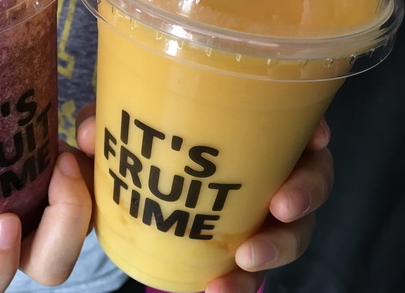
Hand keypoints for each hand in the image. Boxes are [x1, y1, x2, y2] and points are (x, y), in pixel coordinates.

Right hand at [0, 146, 92, 292]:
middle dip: (63, 227)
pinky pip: (103, 184)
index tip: (4, 224)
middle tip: (59, 171)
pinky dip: (98, 156)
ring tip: (75, 147)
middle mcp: (26, 241)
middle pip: (53, 266)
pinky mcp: (82, 186)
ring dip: (85, 191)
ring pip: (87, 227)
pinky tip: (84, 125)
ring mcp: (57, 216)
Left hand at [75, 103, 333, 292]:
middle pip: (311, 180)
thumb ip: (104, 130)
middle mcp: (266, 176)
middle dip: (307, 191)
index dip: (314, 133)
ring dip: (278, 245)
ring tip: (247, 258)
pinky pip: (251, 273)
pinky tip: (218, 288)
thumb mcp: (120, 138)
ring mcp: (259, 218)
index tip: (315, 136)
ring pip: (293, 231)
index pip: (297, 132)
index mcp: (250, 140)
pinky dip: (238, 284)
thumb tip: (91, 135)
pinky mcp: (241, 253)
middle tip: (283, 204)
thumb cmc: (139, 156)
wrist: (131, 199)